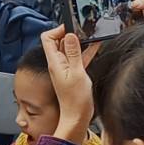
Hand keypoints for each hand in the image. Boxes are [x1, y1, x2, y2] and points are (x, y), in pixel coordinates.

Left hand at [41, 26, 94, 140]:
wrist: (78, 117)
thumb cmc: (76, 100)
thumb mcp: (77, 73)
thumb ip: (74, 53)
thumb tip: (69, 35)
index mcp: (55, 62)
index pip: (47, 38)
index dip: (57, 29)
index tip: (71, 27)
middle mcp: (58, 63)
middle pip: (59, 41)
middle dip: (70, 32)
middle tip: (83, 29)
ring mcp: (66, 68)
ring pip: (71, 48)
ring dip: (80, 41)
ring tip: (91, 34)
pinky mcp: (74, 72)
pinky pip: (79, 57)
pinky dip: (86, 50)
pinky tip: (96, 45)